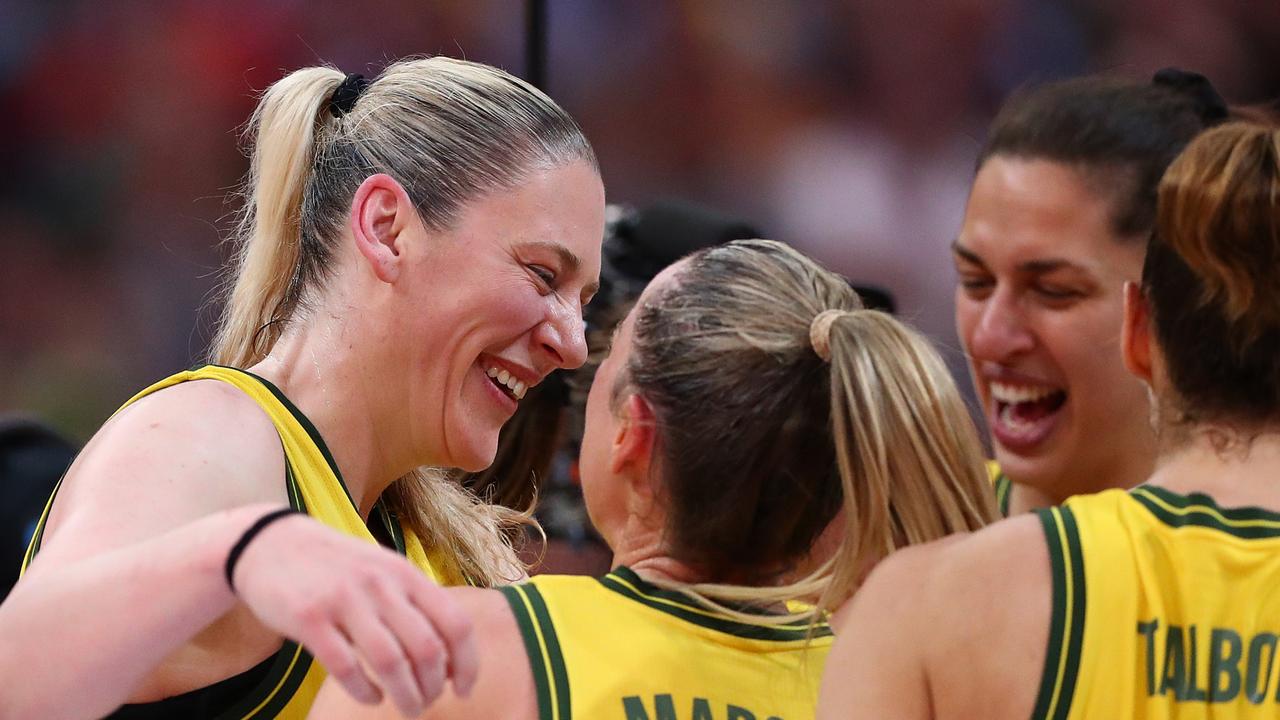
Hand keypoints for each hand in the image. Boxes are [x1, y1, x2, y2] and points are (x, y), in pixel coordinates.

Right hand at [231, 514, 477, 715]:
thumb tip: (449, 658)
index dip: (467, 663)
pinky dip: (364, 691)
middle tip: (428, 702)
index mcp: (405, 574)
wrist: (270, 542)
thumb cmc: (336, 566)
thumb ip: (414, 605)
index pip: (455, 623)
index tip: (464, 689)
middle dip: (434, 686)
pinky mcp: (309, 619)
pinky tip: (371, 697)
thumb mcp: (383, 570)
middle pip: (427, 648)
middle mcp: (380, 585)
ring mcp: (344, 600)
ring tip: (407, 707)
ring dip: (405, 695)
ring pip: (390, 662)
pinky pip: (346, 667)